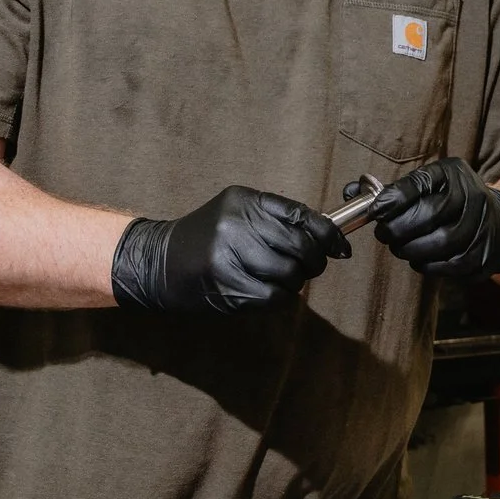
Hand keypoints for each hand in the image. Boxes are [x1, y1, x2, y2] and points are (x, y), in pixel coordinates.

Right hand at [110, 186, 350, 312]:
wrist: (159, 262)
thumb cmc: (206, 238)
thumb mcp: (237, 214)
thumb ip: (276, 220)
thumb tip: (327, 237)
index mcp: (244, 200)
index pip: (301, 215)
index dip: (328, 234)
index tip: (340, 247)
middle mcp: (238, 224)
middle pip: (301, 246)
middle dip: (314, 261)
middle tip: (311, 267)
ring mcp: (231, 256)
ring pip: (290, 274)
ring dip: (294, 282)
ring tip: (280, 278)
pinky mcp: (228, 287)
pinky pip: (273, 297)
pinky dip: (279, 298)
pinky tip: (266, 291)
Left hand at [368, 159, 499, 278]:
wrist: (499, 223)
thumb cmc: (451, 201)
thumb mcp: (428, 183)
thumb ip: (392, 189)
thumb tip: (350, 193)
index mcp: (453, 174)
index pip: (421, 183)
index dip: (394, 198)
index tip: (375, 210)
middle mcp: (471, 197)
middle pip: (428, 215)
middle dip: (397, 228)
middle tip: (384, 233)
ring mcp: (479, 228)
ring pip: (437, 243)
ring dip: (408, 249)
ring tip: (399, 246)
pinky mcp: (481, 256)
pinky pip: (446, 266)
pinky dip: (424, 264)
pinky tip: (417, 258)